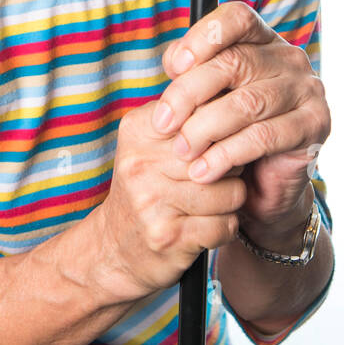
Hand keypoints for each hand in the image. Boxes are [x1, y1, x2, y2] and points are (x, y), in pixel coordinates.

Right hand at [95, 101, 246, 303]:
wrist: (112, 248)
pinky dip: (224, 228)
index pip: (205, 115)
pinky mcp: (169, 237)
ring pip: (231, 191)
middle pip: (222, 154)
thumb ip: (184, 116)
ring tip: (209, 204)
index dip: (222, 132)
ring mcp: (153, 202)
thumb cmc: (145, 189)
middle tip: (215, 178)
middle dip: (230, 168)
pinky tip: (205, 226)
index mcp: (138, 131)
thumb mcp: (150, 144)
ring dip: (229, 202)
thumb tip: (230, 96)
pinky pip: (226, 225)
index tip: (216, 145)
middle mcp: (141, 163)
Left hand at [154, 1, 330, 243]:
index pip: (236, 18)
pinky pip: (264, 136)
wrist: (262, 188)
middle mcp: (289, 58)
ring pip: (246, 103)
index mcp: (262, 40)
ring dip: (204, 129)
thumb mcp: (205, 99)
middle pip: (233, 63)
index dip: (202, 37)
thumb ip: (190, 73)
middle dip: (188, 94)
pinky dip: (226, 155)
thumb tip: (174, 62)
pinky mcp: (315, 125)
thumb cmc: (229, 134)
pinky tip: (204, 170)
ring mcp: (307, 90)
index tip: (173, 68)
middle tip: (163, 124)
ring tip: (182, 151)